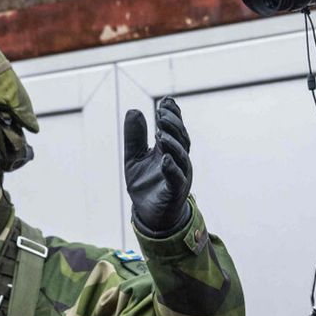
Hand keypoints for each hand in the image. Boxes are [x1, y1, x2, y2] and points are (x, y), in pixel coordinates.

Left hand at [123, 96, 191, 236]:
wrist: (149, 214)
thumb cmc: (145, 184)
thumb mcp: (134, 157)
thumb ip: (134, 137)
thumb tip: (134, 110)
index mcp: (170, 151)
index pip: (175, 129)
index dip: (173, 115)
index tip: (166, 101)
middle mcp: (179, 161)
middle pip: (181, 139)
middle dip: (173, 125)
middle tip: (161, 113)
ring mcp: (180, 176)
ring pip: (181, 157)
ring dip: (172, 144)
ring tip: (160, 133)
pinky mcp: (175, 192)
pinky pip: (176, 179)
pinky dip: (172, 168)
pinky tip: (165, 159)